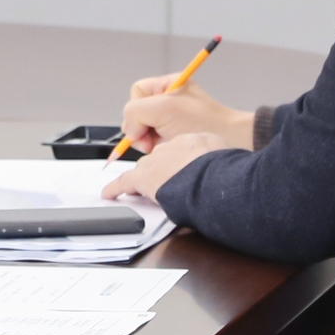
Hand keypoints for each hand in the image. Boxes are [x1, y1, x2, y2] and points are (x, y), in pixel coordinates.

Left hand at [101, 131, 226, 202]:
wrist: (211, 177)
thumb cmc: (222, 169)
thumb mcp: (224, 155)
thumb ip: (215, 157)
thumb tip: (220, 166)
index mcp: (191, 140)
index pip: (178, 150)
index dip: (178, 161)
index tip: (180, 168)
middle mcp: (170, 148)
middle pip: (160, 159)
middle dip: (162, 170)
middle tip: (167, 181)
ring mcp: (156, 161)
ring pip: (145, 169)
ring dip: (144, 178)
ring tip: (145, 190)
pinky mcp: (143, 178)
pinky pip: (124, 183)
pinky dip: (116, 188)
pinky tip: (110, 193)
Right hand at [120, 73, 254, 155]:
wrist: (230, 141)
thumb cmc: (204, 122)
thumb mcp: (165, 109)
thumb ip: (136, 111)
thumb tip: (130, 129)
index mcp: (168, 85)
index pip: (137, 91)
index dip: (137, 109)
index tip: (145, 125)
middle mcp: (168, 100)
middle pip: (137, 112)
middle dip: (141, 128)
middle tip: (151, 141)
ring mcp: (170, 119)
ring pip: (142, 129)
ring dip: (148, 140)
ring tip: (162, 146)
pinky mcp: (173, 136)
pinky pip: (153, 141)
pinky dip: (156, 147)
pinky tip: (167, 150)